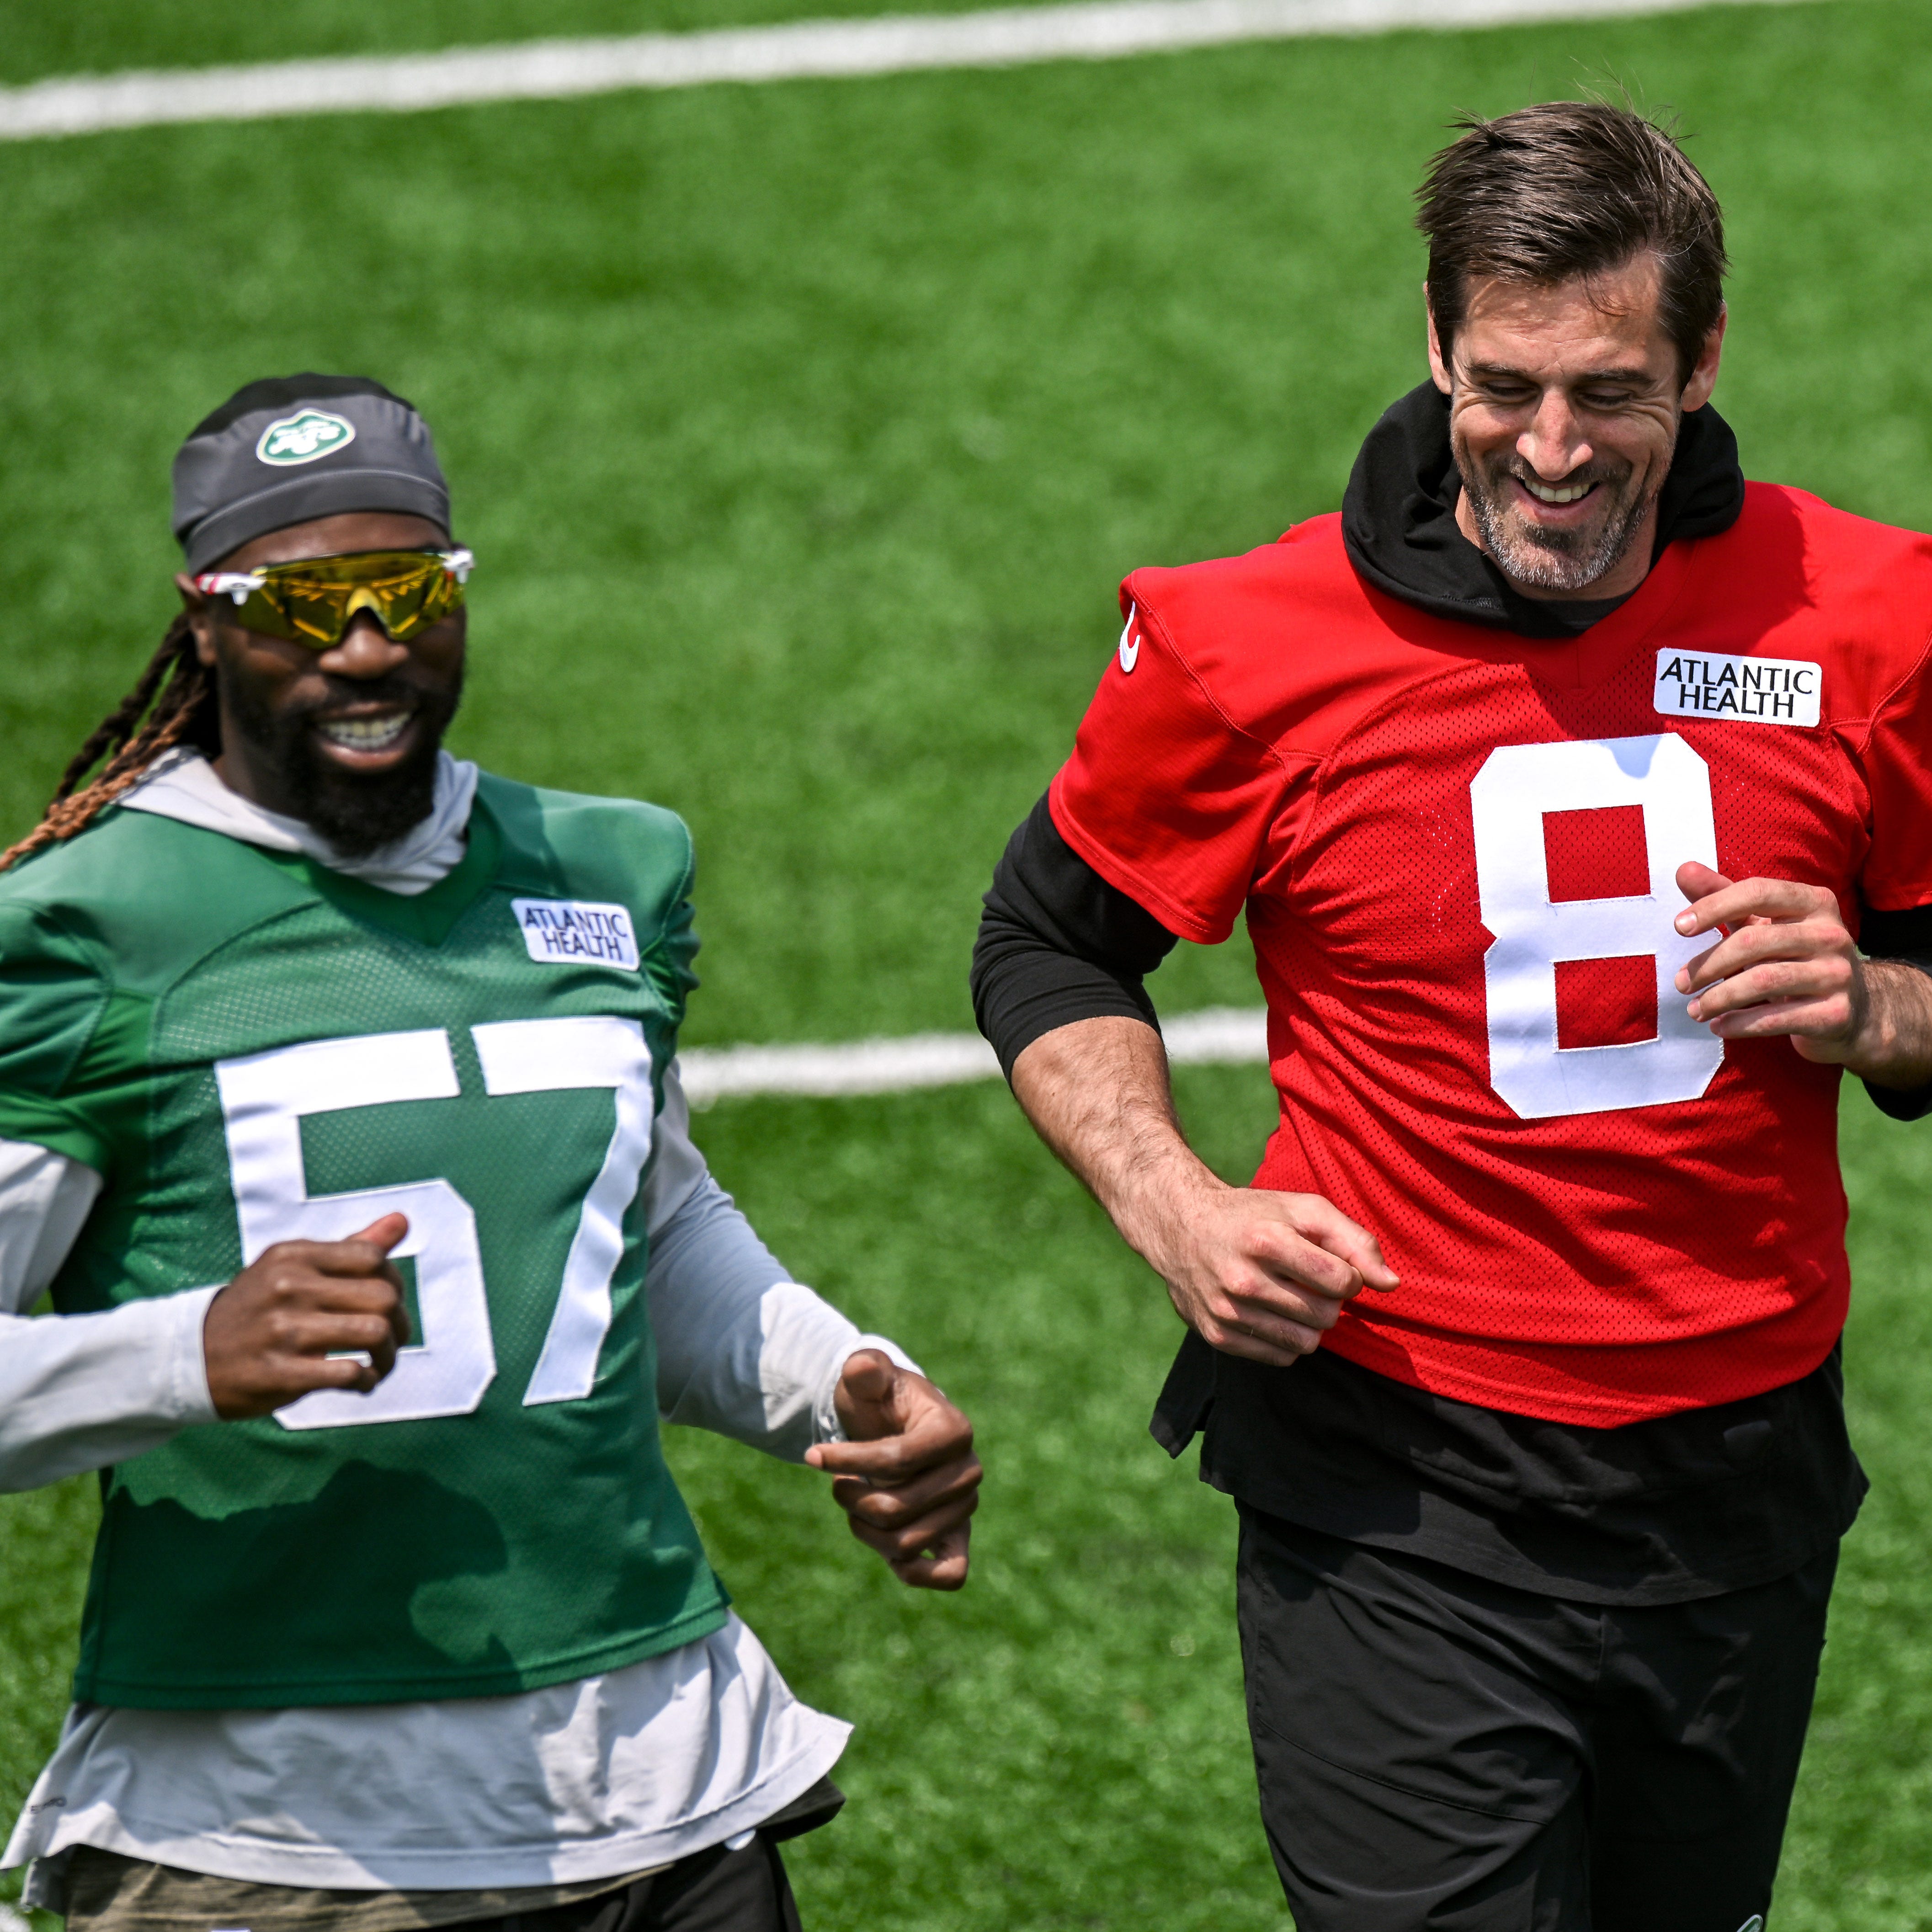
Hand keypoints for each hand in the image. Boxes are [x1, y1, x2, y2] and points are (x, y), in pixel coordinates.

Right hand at [202, 1214, 411, 1419]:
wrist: (188, 1356)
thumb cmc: (256, 1309)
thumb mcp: (292, 1267)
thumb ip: (350, 1247)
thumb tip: (401, 1221)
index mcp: (293, 1256)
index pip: (373, 1259)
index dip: (395, 1283)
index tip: (390, 1303)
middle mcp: (288, 1286)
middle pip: (383, 1297)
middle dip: (400, 1324)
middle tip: (392, 1339)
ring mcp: (282, 1330)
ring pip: (374, 1333)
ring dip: (388, 1356)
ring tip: (379, 1364)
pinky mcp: (278, 1372)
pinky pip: (348, 1373)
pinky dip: (367, 1380)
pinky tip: (361, 1382)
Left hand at [804, 1350, 979, 1589]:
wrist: (897, 1428)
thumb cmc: (880, 1402)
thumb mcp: (868, 1378)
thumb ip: (864, 1369)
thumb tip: (860, 1369)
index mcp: (954, 1429)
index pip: (896, 1459)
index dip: (847, 1461)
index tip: (812, 1455)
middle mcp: (968, 1471)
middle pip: (896, 1507)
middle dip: (851, 1499)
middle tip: (837, 1485)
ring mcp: (965, 1508)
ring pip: (907, 1543)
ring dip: (864, 1530)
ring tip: (853, 1505)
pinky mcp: (959, 1538)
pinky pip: (951, 1573)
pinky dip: (915, 1572)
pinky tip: (887, 1555)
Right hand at [1124, 1165, 1397, 1367]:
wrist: (1180, 1227)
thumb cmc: (1253, 1216)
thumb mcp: (1304, 1209)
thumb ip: (1355, 1241)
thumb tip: (1392, 1285)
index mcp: (1267, 1239)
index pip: (1342, 1281)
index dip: (1349, 1275)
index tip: (1332, 1265)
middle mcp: (1243, 1279)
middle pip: (1326, 1315)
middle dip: (1329, 1301)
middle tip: (1308, 1281)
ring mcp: (1227, 1311)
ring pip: (1306, 1343)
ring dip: (1310, 1324)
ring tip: (1291, 1298)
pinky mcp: (1217, 1335)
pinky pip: (1280, 1357)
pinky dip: (1285, 1339)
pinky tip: (1270, 1313)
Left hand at [1672, 862, 1868, 1060]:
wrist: (1854, 1010)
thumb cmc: (1793, 958)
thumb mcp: (1762, 923)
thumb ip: (1724, 896)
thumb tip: (1683, 870)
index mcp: (1814, 902)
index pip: (1758, 892)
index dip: (1714, 906)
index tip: (1679, 926)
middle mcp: (1831, 934)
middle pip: (1753, 941)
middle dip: (1708, 964)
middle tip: (1682, 983)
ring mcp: (1837, 975)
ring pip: (1762, 981)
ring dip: (1718, 998)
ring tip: (1694, 1009)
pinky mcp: (1836, 1013)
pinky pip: (1776, 1018)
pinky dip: (1739, 1023)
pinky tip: (1718, 1025)